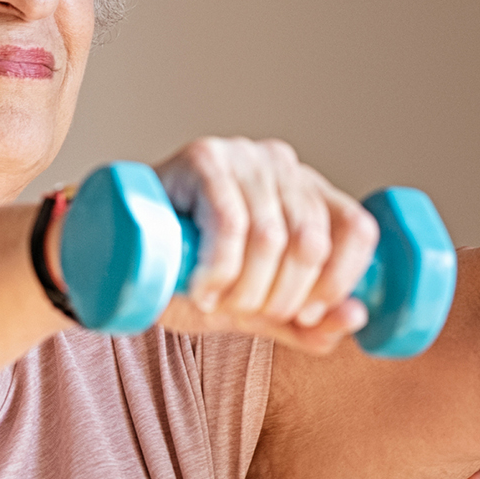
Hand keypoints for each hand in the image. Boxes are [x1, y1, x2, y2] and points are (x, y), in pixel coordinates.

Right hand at [149, 137, 378, 351]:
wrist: (121, 255)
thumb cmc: (191, 275)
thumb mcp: (256, 306)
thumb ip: (307, 321)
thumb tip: (357, 318)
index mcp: (310, 194)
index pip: (356, 230)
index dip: (340, 281)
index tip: (306, 315)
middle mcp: (284, 166)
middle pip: (311, 242)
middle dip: (283, 297)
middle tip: (247, 314)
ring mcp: (244, 157)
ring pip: (270, 237)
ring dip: (246, 289)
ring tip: (216, 303)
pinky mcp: (203, 158)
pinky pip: (229, 223)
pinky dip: (221, 269)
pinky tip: (203, 290)